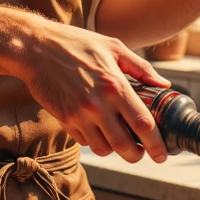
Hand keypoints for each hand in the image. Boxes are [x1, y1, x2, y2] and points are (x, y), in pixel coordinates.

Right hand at [4, 21, 170, 165]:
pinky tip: (97, 128)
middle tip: (141, 152)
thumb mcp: (113, 47)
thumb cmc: (75, 43)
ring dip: (115, 150)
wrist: (36, 47)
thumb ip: (141, 68)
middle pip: (124, 146)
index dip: (156, 145)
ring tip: (119, 140)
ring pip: (103, 149)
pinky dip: (94, 141)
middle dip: (137, 155)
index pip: (143, 124)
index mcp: (115, 85)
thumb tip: (163, 85)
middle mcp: (98, 104)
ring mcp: (79, 114)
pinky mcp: (64, 119)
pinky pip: (84, 141)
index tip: (162, 154)